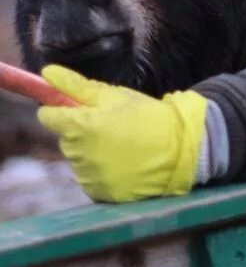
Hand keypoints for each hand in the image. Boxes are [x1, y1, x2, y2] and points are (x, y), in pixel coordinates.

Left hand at [37, 65, 207, 202]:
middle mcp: (79, 154)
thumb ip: (76, 85)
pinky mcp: (99, 193)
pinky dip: (100, 170)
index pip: (48, 116)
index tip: (76, 107)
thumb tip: (47, 72)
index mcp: (81, 126)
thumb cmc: (146, 116)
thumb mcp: (114, 95)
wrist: (178, 150)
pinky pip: (89, 177)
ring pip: (77, 158)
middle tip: (110, 123)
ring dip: (90, 151)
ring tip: (119, 144)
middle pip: (64, 137)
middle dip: (80, 130)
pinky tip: (121, 162)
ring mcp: (89, 176)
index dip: (60, 109)